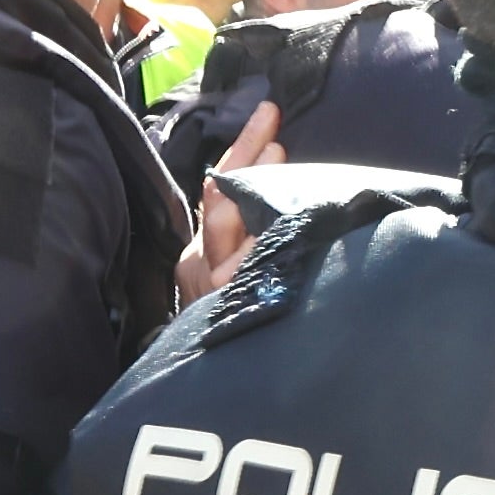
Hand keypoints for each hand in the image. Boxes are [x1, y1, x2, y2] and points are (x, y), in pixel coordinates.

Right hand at [172, 99, 280, 304]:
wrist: (212, 381)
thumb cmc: (236, 322)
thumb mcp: (236, 271)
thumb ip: (248, 233)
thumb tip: (283, 183)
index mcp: (203, 251)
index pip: (219, 187)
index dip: (243, 149)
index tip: (268, 113)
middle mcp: (203, 264)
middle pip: (223, 200)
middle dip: (249, 160)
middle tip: (274, 127)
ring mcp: (216, 285)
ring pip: (231, 226)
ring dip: (256, 188)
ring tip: (279, 155)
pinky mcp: (232, 304)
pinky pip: (251, 264)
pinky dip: (267, 238)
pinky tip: (292, 217)